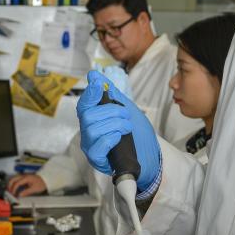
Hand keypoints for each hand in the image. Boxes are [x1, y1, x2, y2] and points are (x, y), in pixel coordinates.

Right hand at [6, 173, 47, 197]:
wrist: (45, 179)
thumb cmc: (41, 183)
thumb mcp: (34, 189)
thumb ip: (26, 192)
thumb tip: (19, 195)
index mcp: (26, 178)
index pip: (17, 183)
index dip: (14, 189)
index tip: (13, 194)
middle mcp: (23, 176)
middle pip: (13, 179)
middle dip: (10, 186)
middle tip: (9, 192)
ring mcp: (23, 176)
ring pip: (14, 179)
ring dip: (11, 184)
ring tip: (11, 191)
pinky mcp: (24, 178)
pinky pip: (16, 180)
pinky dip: (14, 184)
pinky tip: (15, 189)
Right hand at [77, 71, 160, 192]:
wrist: (151, 154)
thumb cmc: (136, 132)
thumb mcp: (125, 107)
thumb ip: (109, 92)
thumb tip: (93, 74)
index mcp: (93, 118)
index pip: (84, 104)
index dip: (89, 94)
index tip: (98, 86)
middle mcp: (88, 132)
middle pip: (87, 116)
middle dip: (111, 111)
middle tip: (126, 116)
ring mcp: (91, 146)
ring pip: (93, 130)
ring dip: (115, 124)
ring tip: (127, 127)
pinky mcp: (97, 160)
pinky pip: (97, 147)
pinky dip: (110, 138)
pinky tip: (119, 138)